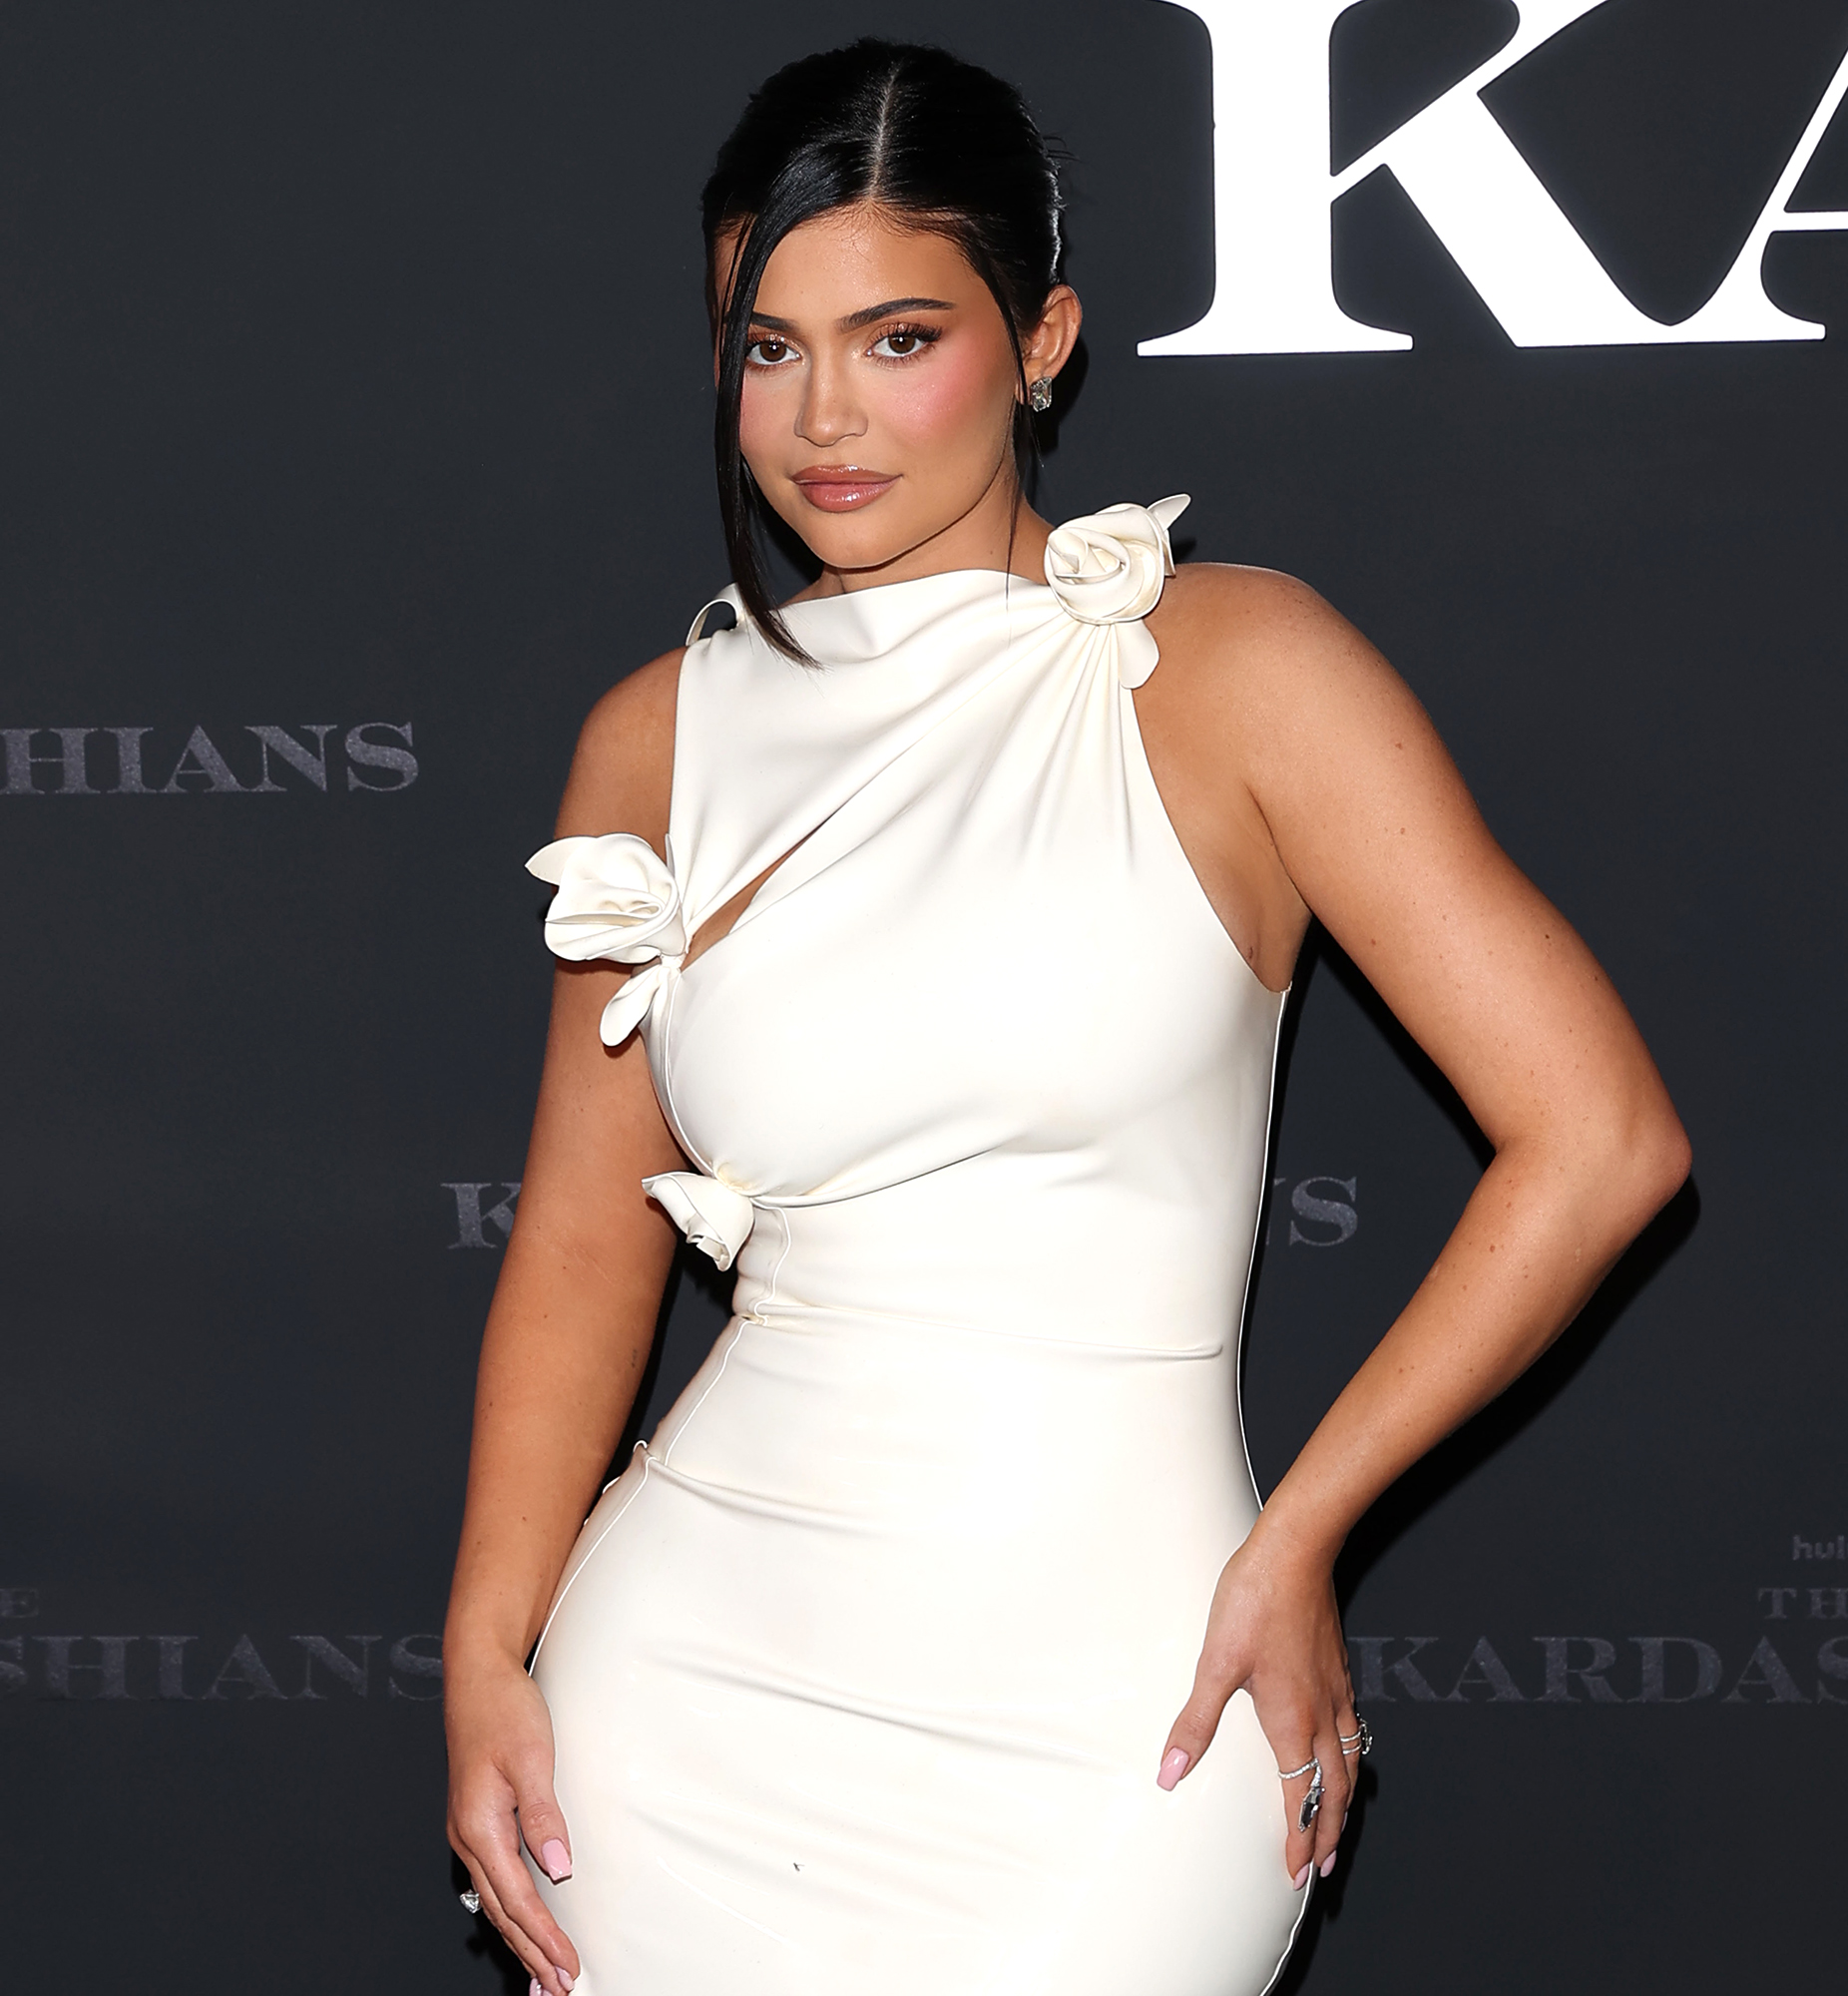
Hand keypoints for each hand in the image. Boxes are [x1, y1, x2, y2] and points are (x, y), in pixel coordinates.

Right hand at [446, 1650, 582, 1994]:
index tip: (568, 1966)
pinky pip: (496, 1878)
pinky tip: (522, 1922)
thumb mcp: (532, 1756)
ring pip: (497, 1899)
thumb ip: (543, 1813)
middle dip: (532, 1952)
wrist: (477, 1676)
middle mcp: (469, 1835)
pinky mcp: (479, 1819)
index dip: (544, 1937)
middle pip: (503, 1910)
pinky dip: (512, 1910)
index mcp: (480, 1826)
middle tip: (560, 1986)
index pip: (519, 1899)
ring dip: (521, 1938)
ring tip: (542, 1972)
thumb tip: (558, 1866)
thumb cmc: (503, 1710)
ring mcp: (470, 1829)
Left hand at [1155, 1520, 1357, 1886]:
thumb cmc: (1254, 1600)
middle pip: (1334, 1790)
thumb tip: (1170, 1772)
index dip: (1300, 1839)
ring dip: (1345, 1801)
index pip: (1300, 1799)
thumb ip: (1195, 1721)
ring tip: (1339, 1824)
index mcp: (1292, 1720)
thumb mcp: (1214, 1662)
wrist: (1296, 1551)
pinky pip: (1353, 1730)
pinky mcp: (1338, 1668)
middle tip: (1324, 1869)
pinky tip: (1343, 1753)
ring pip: (1351, 1762)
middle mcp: (1322, 1713)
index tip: (1298, 1873)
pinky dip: (1352, 1760)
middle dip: (1329, 1834)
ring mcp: (1335, 1690)